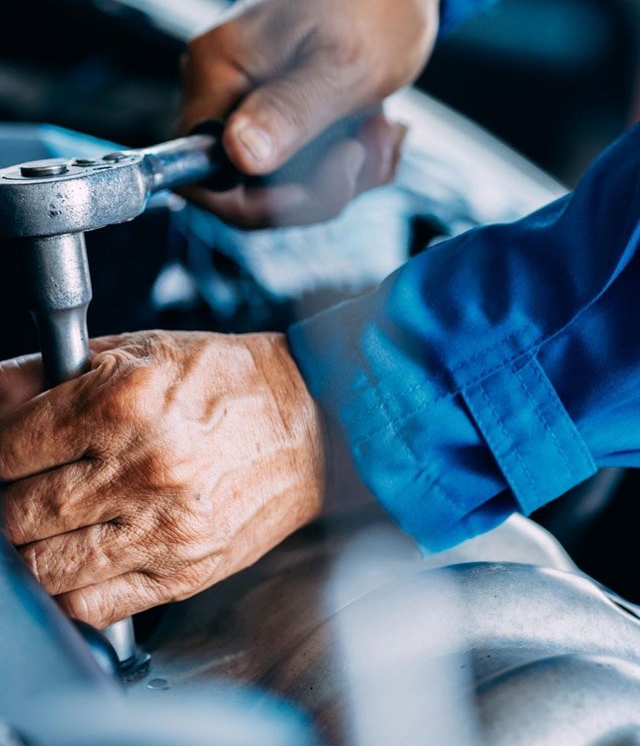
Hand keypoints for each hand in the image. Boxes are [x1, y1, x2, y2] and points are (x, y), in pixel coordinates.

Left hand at [0, 331, 323, 627]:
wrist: (311, 420)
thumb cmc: (226, 381)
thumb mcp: (139, 350)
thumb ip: (53, 372)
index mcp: (125, 402)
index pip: (8, 449)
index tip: (4, 455)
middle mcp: (143, 467)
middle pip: (17, 515)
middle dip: (9, 500)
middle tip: (28, 484)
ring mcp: (164, 527)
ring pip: (43, 568)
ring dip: (35, 546)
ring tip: (55, 518)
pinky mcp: (183, 572)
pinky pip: (90, 605)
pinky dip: (70, 586)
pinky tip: (84, 552)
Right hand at [181, 0, 441, 226]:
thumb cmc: (372, 7)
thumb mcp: (341, 67)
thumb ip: (289, 111)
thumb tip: (238, 155)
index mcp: (216, 69)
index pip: (199, 173)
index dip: (258, 202)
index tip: (321, 184)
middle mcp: (218, 88)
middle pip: (244, 189)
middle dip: (315, 189)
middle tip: (367, 152)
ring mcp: (245, 103)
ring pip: (279, 185)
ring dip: (342, 176)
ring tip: (383, 130)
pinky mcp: (274, 115)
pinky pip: (300, 171)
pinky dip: (346, 165)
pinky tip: (378, 130)